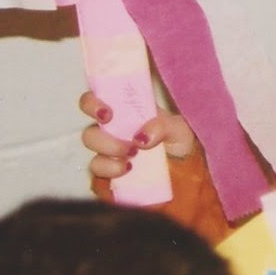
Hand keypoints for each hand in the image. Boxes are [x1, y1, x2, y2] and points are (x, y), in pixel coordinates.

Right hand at [78, 90, 195, 179]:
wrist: (187, 169)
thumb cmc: (178, 142)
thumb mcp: (179, 128)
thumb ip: (163, 126)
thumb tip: (141, 138)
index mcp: (124, 112)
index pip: (94, 101)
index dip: (91, 104)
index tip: (107, 113)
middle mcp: (111, 132)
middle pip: (89, 133)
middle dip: (103, 139)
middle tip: (129, 145)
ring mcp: (108, 154)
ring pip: (93, 157)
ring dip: (108, 155)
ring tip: (132, 158)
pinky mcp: (109, 173)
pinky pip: (97, 173)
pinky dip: (110, 171)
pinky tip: (127, 170)